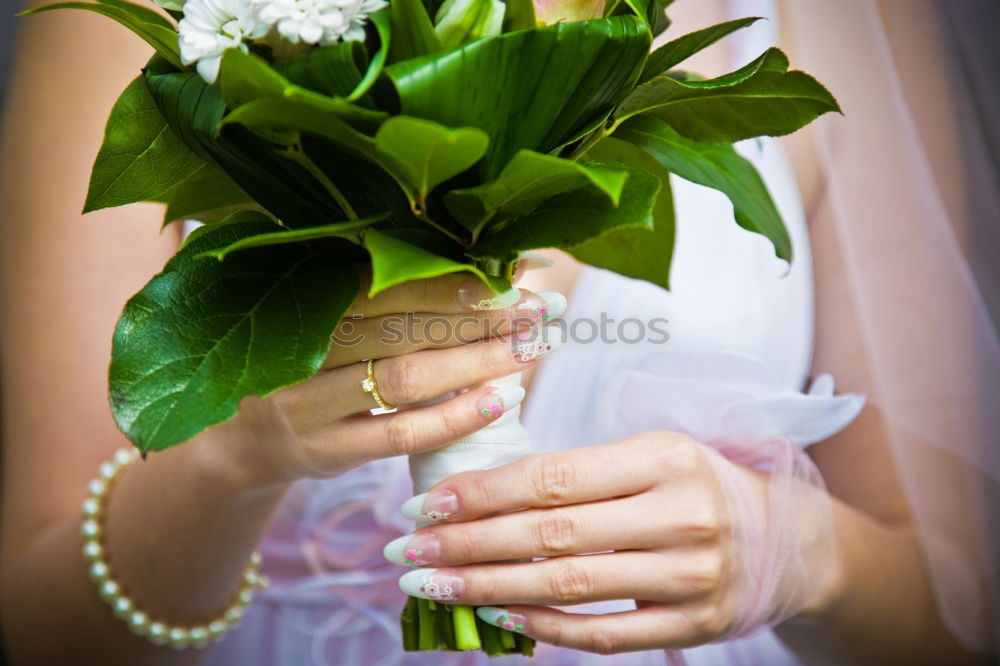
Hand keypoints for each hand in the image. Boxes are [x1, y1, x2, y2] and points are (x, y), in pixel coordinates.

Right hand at [193, 271, 564, 488]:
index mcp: (299, 294)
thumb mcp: (318, 313)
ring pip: (404, 376)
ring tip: (531, 348)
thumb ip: (376, 285)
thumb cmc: (300, 360)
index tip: (514, 272)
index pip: (386, 279)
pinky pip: (398, 433)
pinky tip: (501, 401)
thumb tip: (480, 258)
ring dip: (475, 362)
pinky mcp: (324, 451)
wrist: (239, 438)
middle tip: (540, 310)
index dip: (453, 277)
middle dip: (478, 316)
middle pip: (402, 324)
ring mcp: (307, 402)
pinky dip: (453, 417)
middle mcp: (298, 344)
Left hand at [384, 430, 840, 654]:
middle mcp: (681, 514)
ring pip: (569, 586)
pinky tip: (496, 617)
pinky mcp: (692, 624)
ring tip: (433, 585)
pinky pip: (604, 634)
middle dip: (468, 543)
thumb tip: (476, 492)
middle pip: (552, 533)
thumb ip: (575, 470)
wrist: (778, 540)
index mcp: (664, 457)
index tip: (425, 504)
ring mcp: (690, 575)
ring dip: (489, 587)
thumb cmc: (691, 485)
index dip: (483, 492)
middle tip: (408, 551)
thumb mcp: (647, 454)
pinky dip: (544, 629)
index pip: (554, 476)